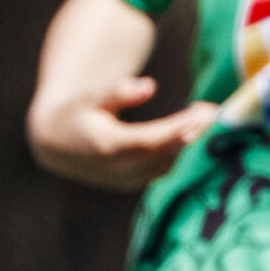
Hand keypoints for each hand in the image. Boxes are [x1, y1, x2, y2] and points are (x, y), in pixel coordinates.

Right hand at [29, 77, 218, 191]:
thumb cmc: (77, 112)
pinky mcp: (129, 184)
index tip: (208, 110)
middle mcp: (118, 168)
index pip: (155, 139)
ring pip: (167, 165)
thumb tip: (150, 86)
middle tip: (215, 112)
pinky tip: (192, 135)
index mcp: (108, 145)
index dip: (183, 127)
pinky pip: (161, 171)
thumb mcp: (92, 96)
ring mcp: (124, 180)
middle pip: (168, 154)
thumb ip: (120, 91)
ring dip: (189, 144)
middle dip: (194, 133)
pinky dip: (178, 154)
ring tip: (206, 119)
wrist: (54, 145)